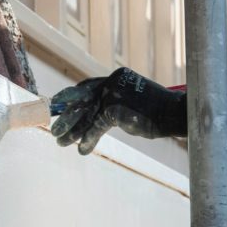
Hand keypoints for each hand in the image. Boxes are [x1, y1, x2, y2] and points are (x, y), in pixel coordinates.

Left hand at [50, 68, 187, 154]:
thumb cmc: (157, 110)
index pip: (87, 86)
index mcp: (116, 77)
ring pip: (85, 116)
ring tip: (60, 141)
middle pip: (80, 99)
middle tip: (53, 126)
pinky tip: (82, 150)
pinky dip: (88, 140)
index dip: (71, 97)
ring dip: (71, 130)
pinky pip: (95, 128)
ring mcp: (112, 96)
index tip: (60, 106)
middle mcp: (112, 83)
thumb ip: (116, 100)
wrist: (174, 113)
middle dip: (65, 114)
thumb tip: (98, 113)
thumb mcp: (134, 98)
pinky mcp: (114, 111)